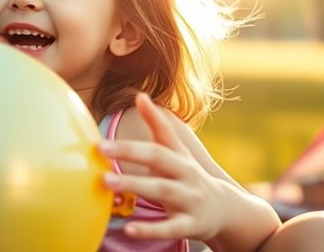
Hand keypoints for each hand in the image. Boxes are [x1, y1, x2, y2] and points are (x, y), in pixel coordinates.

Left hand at [99, 93, 227, 242]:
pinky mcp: (191, 225)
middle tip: (99, 152)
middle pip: (158, 161)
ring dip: (135, 185)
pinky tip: (129, 229)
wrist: (224, 208)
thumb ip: (158, 125)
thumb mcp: (177, 150)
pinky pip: (170, 228)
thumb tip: (139, 95)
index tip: (99, 142)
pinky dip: (151, 229)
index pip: (155, 143)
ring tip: (106, 182)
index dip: (131, 140)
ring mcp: (190, 199)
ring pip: (162, 191)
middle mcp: (186, 174)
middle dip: (130, 154)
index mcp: (179, 157)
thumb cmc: (189, 175)